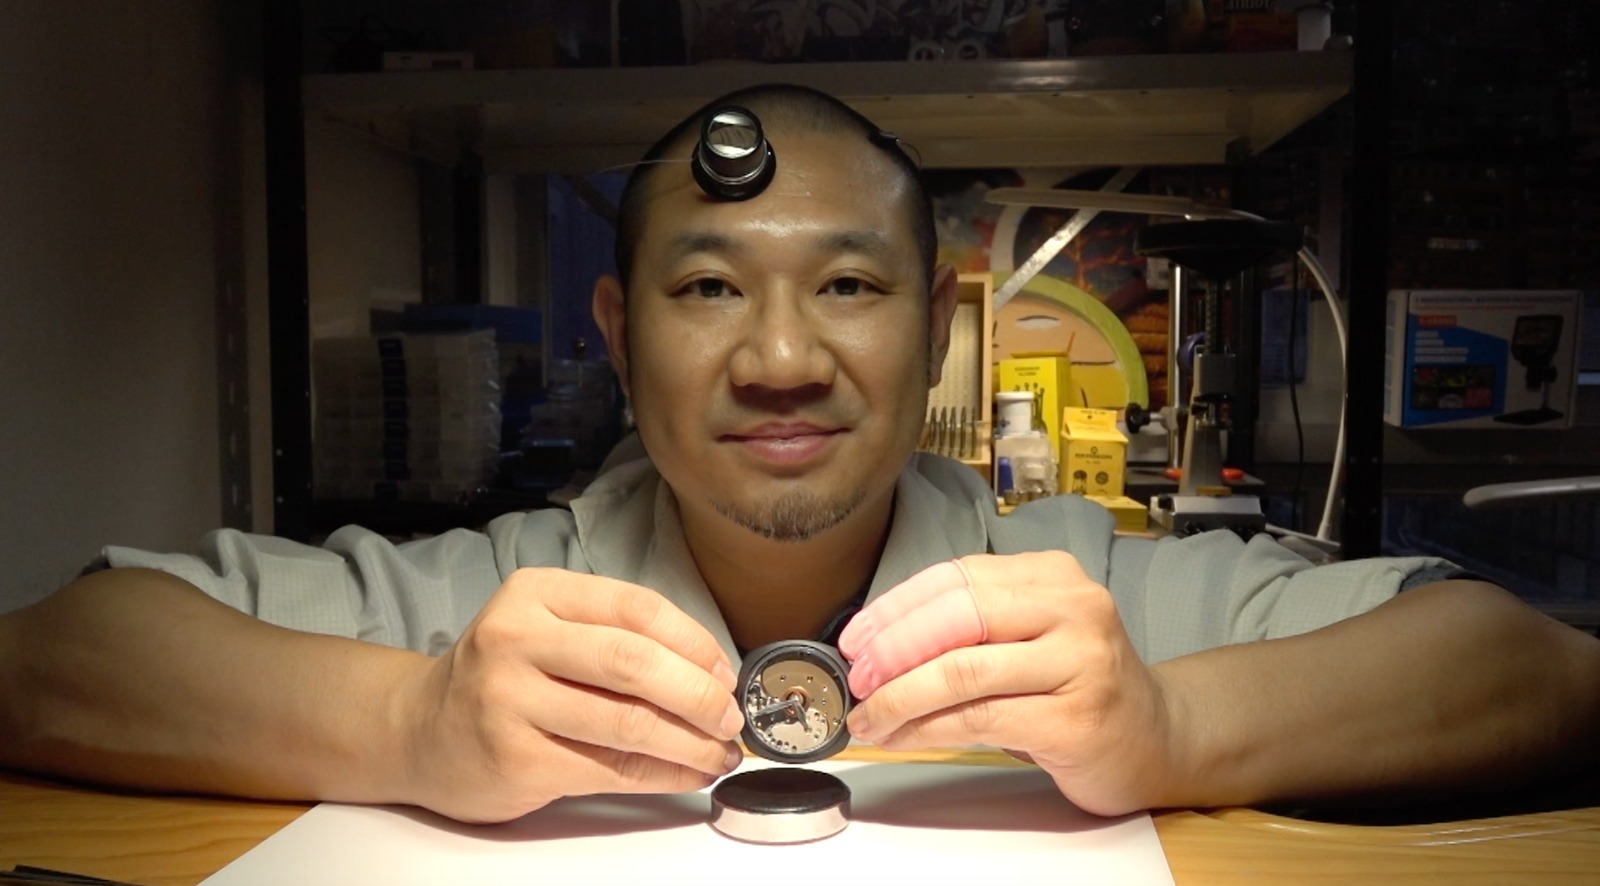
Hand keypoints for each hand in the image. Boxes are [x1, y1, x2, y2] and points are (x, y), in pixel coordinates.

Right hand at [396, 568, 744, 822]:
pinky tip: (688, 774)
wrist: (419, 731)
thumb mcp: (546, 629)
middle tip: (732, 718)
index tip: (726, 672)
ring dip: (691, 743)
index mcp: (535, 594)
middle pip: (633, 663)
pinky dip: (663, 775)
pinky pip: (610, 770)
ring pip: (627, 723)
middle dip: (700, 695)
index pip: (636, 608)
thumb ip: (615, 636)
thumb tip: (711, 673)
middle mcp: (516, 640)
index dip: (694, 643)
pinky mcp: (516, 759)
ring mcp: (510, 701)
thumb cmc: (502, 676)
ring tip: (721, 753)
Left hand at [839, 553, 1179, 815]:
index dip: (895, 608)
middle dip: (892, 650)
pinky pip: (979, 719)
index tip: (856, 638)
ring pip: (962, 671)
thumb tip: (879, 641)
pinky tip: (902, 737)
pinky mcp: (1076, 720)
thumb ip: (972, 625)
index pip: (957, 577)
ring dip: (900, 698)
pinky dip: (927, 729)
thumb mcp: (1030, 635)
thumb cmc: (1076, 687)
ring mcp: (1081, 662)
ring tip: (869, 718)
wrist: (1157, 738)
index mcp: (1053, 575)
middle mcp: (1074, 607)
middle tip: (857, 680)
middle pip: (957, 617)